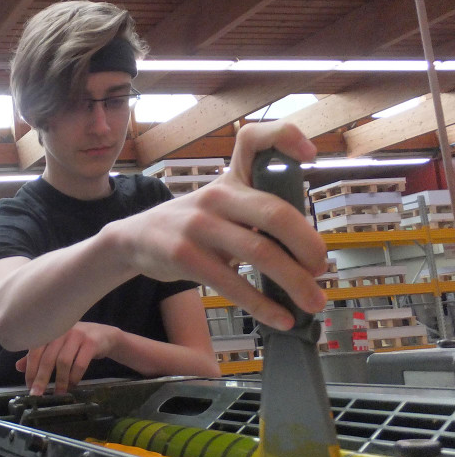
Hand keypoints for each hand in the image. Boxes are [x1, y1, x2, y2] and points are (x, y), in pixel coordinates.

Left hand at [15, 321, 118, 394]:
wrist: (105, 336)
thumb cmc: (75, 341)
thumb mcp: (56, 346)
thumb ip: (38, 355)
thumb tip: (18, 367)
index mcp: (49, 331)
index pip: (35, 351)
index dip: (30, 370)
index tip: (29, 387)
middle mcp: (61, 330)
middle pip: (48, 357)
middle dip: (41, 378)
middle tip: (37, 395)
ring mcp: (77, 335)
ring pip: (63, 361)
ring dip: (60, 381)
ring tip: (58, 394)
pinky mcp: (91, 343)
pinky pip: (80, 364)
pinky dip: (74, 377)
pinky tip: (72, 385)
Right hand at [119, 121, 327, 331]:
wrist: (135, 239)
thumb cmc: (194, 225)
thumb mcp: (220, 204)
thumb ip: (259, 212)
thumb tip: (311, 250)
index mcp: (230, 179)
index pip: (253, 139)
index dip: (286, 138)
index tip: (311, 158)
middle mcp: (216, 196)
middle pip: (275, 213)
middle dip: (309, 246)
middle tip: (322, 269)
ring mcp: (197, 225)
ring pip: (260, 254)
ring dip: (295, 282)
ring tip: (314, 302)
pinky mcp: (184, 256)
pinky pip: (233, 283)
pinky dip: (263, 305)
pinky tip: (281, 318)